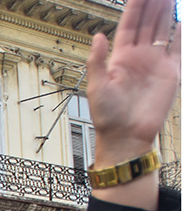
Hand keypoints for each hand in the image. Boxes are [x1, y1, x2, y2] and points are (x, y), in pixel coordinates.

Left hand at [85, 0, 179, 164]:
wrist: (126, 136)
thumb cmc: (108, 116)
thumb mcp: (97, 86)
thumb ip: (96, 60)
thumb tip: (98, 35)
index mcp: (120, 58)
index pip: (130, 25)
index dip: (137, 6)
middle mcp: (138, 57)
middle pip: (149, 22)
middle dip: (154, 3)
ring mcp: (155, 63)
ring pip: (163, 30)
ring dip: (167, 12)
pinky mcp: (170, 72)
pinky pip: (178, 47)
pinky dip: (181, 33)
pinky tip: (181, 18)